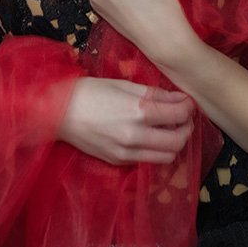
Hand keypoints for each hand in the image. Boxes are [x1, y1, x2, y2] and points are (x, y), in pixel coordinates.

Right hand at [57, 76, 194, 164]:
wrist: (58, 112)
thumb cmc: (90, 92)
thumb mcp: (123, 85)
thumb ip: (154, 93)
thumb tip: (179, 97)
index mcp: (138, 112)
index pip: (178, 114)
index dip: (189, 108)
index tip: (189, 102)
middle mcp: (136, 136)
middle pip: (178, 140)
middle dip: (187, 127)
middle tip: (183, 117)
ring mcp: (127, 153)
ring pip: (167, 156)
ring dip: (175, 142)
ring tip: (170, 128)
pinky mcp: (118, 162)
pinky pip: (148, 160)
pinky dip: (157, 150)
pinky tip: (152, 137)